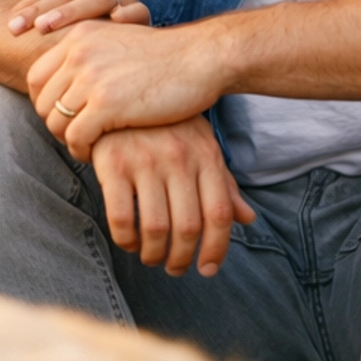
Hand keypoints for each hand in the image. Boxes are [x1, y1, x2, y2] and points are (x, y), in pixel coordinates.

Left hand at [28, 18, 228, 155]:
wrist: (201, 58)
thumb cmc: (164, 58)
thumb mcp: (117, 43)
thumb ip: (89, 57)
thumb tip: (64, 83)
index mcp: (79, 36)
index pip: (35, 75)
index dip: (43, 102)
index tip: (62, 116)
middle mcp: (79, 53)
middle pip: (41, 101)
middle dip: (54, 123)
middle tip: (74, 136)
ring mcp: (91, 77)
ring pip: (55, 121)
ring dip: (66, 140)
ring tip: (85, 145)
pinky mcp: (107, 103)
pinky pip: (75, 137)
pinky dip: (80, 150)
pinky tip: (93, 153)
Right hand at [92, 121, 254, 276]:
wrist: (120, 90)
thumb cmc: (165, 125)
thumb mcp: (201, 146)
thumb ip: (223, 184)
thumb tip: (248, 219)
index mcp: (206, 154)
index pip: (219, 214)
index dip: (216, 249)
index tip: (207, 270)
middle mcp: (179, 158)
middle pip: (189, 227)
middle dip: (182, 258)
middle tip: (175, 268)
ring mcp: (145, 160)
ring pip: (156, 228)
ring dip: (154, 255)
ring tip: (151, 258)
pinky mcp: (112, 163)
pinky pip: (121, 217)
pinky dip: (126, 239)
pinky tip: (128, 241)